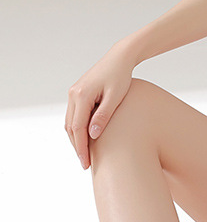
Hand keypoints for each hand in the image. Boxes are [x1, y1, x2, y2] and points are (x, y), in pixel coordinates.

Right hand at [65, 44, 136, 170]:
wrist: (120, 57)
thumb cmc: (121, 75)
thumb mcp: (116, 96)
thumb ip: (104, 115)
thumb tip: (91, 135)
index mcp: (81, 95)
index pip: (78, 128)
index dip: (81, 147)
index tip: (86, 163)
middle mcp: (73, 94)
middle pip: (71, 127)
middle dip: (77, 147)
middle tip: (86, 164)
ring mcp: (73, 93)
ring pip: (70, 122)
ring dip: (76, 139)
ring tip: (86, 154)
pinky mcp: (78, 93)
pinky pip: (74, 115)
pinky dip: (78, 128)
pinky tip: (87, 138)